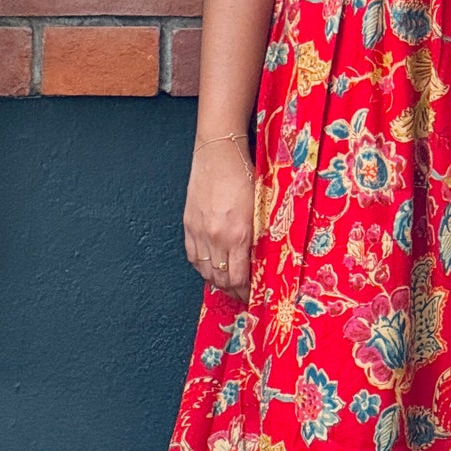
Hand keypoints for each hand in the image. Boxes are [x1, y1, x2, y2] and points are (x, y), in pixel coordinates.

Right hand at [183, 139, 253, 299]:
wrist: (219, 154)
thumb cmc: (245, 176)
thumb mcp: (260, 208)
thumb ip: (259, 235)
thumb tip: (261, 259)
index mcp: (238, 234)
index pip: (239, 278)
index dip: (246, 292)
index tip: (254, 296)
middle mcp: (216, 237)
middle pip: (222, 279)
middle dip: (234, 291)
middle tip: (243, 295)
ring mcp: (199, 232)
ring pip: (206, 271)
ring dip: (217, 282)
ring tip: (229, 285)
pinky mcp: (189, 225)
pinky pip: (193, 257)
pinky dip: (203, 267)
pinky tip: (211, 269)